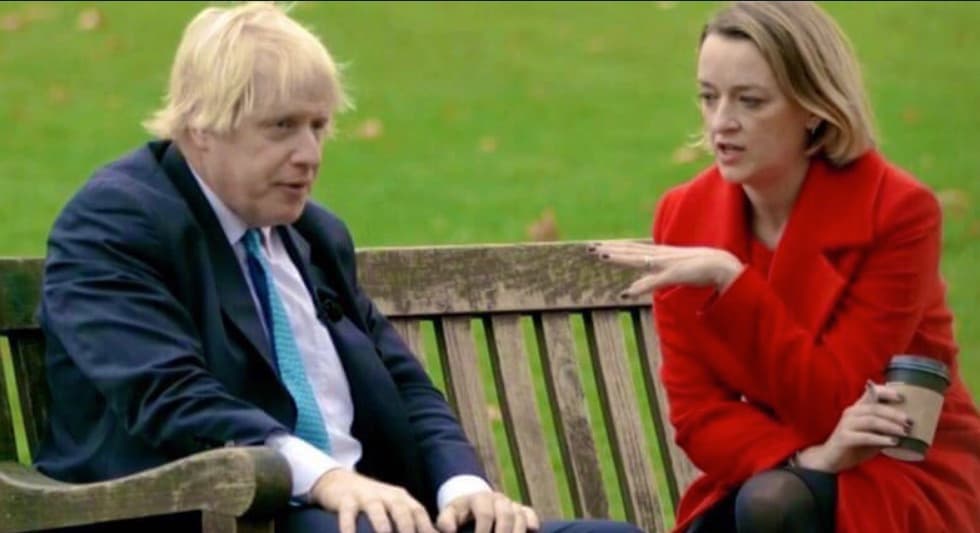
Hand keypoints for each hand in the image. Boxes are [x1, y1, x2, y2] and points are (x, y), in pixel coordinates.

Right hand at [311, 469, 435, 532]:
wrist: (339, 481)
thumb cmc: (373, 502)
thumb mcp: (393, 508)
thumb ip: (411, 522)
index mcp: (401, 499)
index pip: (418, 511)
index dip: (426, 527)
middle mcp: (386, 496)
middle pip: (400, 508)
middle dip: (407, 526)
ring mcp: (365, 496)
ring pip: (376, 507)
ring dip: (382, 522)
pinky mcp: (345, 499)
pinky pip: (347, 512)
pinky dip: (348, 526)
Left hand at [436, 491, 539, 532]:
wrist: (473, 505)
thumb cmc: (460, 514)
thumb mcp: (449, 514)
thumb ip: (445, 521)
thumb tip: (449, 532)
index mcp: (479, 498)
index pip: (485, 513)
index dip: (483, 530)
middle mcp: (498, 499)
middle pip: (506, 515)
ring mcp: (511, 504)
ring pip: (520, 516)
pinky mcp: (522, 510)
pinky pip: (531, 514)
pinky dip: (532, 524)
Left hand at [587, 241, 742, 295]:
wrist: (724, 266)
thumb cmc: (701, 268)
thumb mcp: (674, 273)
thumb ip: (656, 279)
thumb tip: (639, 286)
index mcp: (660, 255)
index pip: (633, 250)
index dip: (616, 248)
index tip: (598, 246)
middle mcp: (660, 255)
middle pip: (630, 251)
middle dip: (610, 249)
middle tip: (589, 247)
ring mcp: (666, 264)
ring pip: (637, 259)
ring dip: (619, 258)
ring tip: (601, 256)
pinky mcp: (674, 274)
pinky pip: (654, 281)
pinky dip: (640, 286)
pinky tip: (627, 293)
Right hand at [795, 382, 910, 472]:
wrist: (832, 459)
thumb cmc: (855, 445)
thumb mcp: (872, 434)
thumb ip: (884, 428)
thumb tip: (907, 428)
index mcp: (858, 408)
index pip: (871, 394)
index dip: (886, 393)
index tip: (902, 398)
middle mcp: (851, 413)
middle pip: (875, 408)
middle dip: (894, 414)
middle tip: (909, 422)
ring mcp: (846, 424)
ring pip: (871, 420)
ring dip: (890, 426)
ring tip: (904, 432)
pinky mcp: (844, 437)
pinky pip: (865, 436)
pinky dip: (881, 438)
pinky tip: (893, 442)